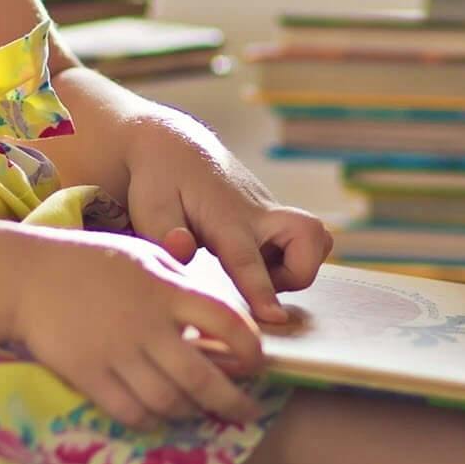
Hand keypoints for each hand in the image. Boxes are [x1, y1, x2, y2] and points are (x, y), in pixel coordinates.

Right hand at [12, 229, 267, 430]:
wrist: (26, 277)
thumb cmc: (90, 262)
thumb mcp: (143, 257)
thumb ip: (180, 284)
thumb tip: (216, 317)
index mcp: (166, 290)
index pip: (225, 321)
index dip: (250, 347)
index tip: (258, 363)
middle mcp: (146, 324)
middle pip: (201, 376)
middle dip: (231, 401)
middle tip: (247, 411)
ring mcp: (116, 353)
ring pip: (168, 401)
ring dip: (191, 412)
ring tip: (200, 412)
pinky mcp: (89, 375)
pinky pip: (131, 412)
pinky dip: (153, 421)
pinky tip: (160, 418)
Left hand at [123, 138, 333, 325]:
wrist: (177, 146)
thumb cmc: (160, 180)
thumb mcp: (149, 206)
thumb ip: (162, 233)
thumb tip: (183, 250)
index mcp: (226, 217)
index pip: (248, 258)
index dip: (261, 289)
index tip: (275, 317)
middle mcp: (258, 215)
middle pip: (311, 240)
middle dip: (299, 273)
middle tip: (263, 285)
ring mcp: (271, 214)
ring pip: (316, 240)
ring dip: (299, 265)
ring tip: (261, 273)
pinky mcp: (274, 218)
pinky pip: (304, 241)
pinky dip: (292, 258)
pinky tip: (258, 261)